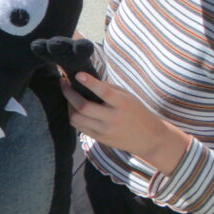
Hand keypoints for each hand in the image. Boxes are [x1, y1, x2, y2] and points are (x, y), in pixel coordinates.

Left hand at [62, 74, 186, 172]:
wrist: (149, 139)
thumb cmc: (137, 113)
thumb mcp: (129, 97)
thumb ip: (109, 89)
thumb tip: (86, 80)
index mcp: (123, 104)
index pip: (104, 92)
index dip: (90, 83)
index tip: (78, 74)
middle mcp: (113, 118)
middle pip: (83, 107)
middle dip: (69, 93)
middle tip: (64, 82)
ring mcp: (104, 131)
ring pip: (76, 118)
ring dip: (68, 104)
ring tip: (69, 95)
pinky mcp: (99, 138)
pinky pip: (78, 126)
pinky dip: (73, 115)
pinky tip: (74, 108)